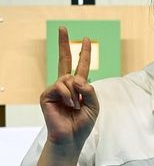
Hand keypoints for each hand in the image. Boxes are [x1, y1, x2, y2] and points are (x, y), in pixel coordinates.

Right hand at [41, 26, 98, 150]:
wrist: (71, 137)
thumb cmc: (83, 123)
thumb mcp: (94, 106)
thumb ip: (91, 91)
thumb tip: (78, 79)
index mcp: (79, 87)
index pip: (81, 66)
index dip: (84, 53)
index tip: (85, 39)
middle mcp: (66, 85)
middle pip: (64, 60)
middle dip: (64, 43)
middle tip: (62, 27)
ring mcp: (55, 89)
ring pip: (69, 79)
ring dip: (76, 93)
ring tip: (76, 106)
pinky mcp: (47, 94)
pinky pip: (60, 86)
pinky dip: (69, 96)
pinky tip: (70, 105)